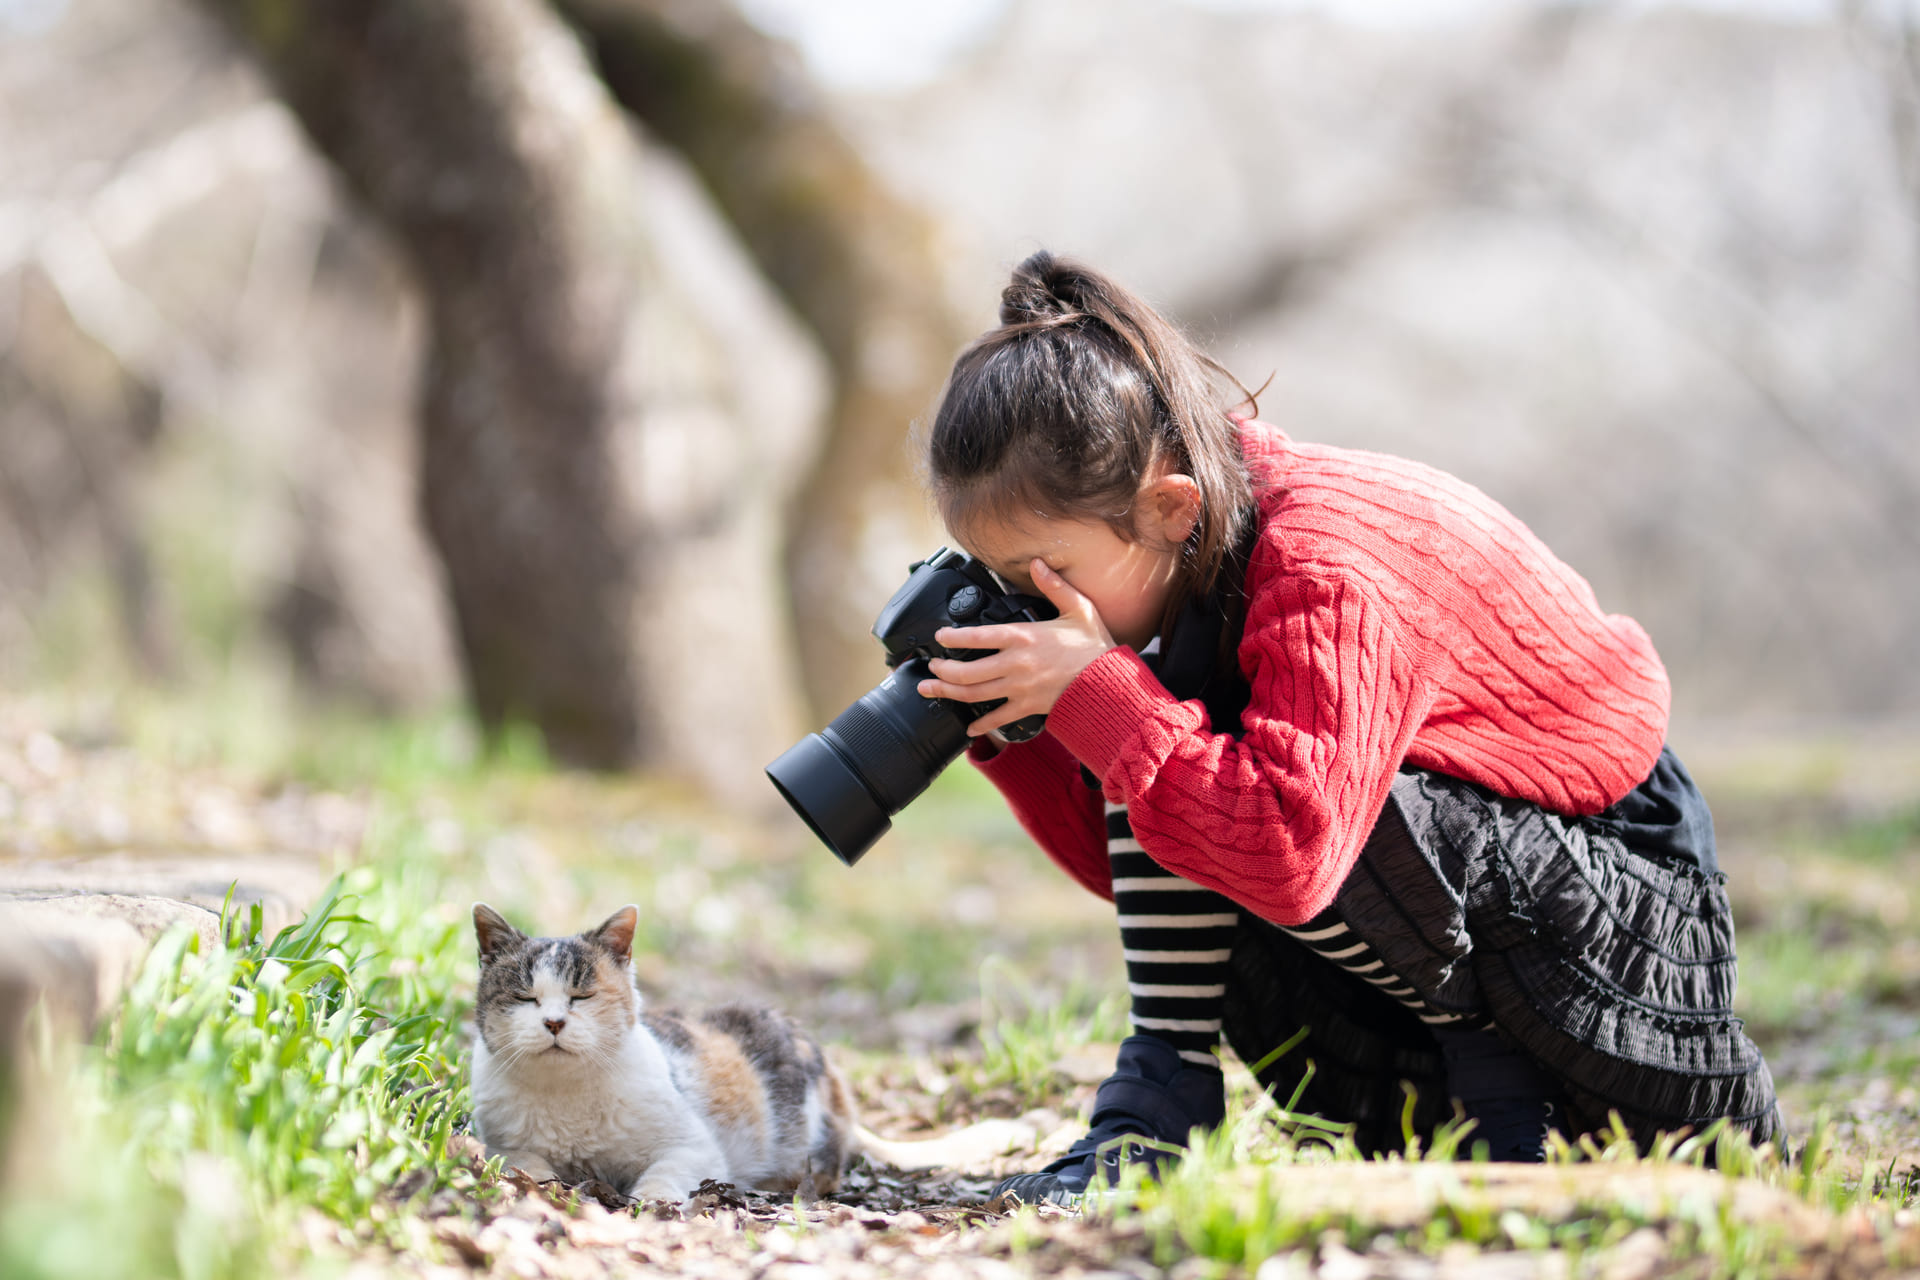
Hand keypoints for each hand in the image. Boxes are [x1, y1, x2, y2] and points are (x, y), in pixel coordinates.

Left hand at [915, 560, 1115, 736]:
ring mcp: (1019, 688)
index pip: (976, 637)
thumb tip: (1038, 563)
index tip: (940, 637)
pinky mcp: (1028, 707)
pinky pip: (998, 718)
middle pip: (967, 671)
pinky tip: (969, 727)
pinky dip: (981, 725)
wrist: (1110, 682)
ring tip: (930, 690)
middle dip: (942, 671)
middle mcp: (1016, 664)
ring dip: (948, 693)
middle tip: (931, 668)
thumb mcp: (1078, 608)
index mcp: (1023, 637)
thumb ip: (1054, 585)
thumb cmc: (1094, 646)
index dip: (952, 637)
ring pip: (974, 694)